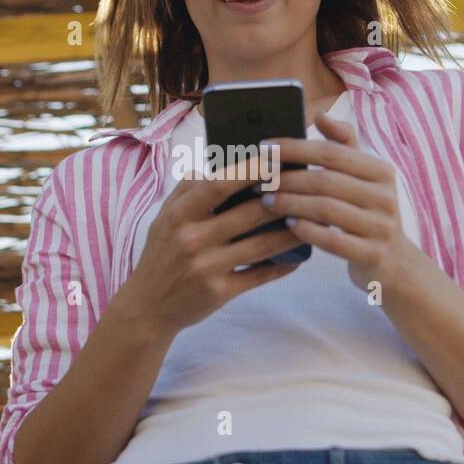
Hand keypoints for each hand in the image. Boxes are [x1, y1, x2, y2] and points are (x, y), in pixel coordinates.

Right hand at [113, 152, 303, 340]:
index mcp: (180, 214)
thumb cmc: (161, 254)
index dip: (250, 169)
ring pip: (262, 245)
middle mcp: (192, 239)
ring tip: (315, 218)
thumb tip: (223, 162)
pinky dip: (283, 265)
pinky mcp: (220, 292)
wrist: (148, 307)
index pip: (219, 184)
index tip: (278, 156)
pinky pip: (260, 276)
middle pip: (249, 213)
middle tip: (310, 185)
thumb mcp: (165, 217)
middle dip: (284, 198)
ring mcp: (207, 267)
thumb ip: (189, 188)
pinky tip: (300, 256)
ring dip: (292, 231)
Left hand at [258, 110, 415, 291]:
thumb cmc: (367, 212)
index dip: (295, 148)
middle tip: (259, 181)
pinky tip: (288, 224)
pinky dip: (306, 230)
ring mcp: (381, 227)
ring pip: (326, 209)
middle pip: (325, 181)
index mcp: (381, 171)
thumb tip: (320, 113)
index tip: (263, 148)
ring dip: (290, 204)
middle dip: (287, 179)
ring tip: (265, 201)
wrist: (394, 262)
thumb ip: (343, 145)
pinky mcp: (372, 255)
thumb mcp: (363, 177)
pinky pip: (332, 241)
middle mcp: (386, 197)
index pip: (332, 152)